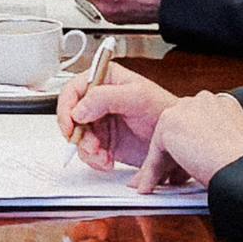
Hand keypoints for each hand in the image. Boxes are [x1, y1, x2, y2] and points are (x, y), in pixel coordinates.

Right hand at [56, 64, 178, 173]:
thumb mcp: (137, 97)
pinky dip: (95, 159)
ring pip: (78, 137)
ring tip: (103, 156)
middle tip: (91, 145)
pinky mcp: (104, 141)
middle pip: (71, 116)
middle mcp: (98, 101)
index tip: (71, 124)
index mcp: (104, 80)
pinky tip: (108, 160)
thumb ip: (105, 98)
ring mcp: (100, 122)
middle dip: (78, 134)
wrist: (175, 139)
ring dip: (87, 150)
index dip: (66, 107)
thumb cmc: (163, 110)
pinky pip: (88, 152)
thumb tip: (79, 109)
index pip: (73, 90)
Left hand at [135, 92, 242, 193]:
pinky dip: (151, 173)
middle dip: (173, 154)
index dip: (191, 146)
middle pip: (179, 129)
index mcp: (223, 103)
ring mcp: (185, 110)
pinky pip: (155, 155)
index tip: (189, 164)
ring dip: (158, 166)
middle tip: (170, 177)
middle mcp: (203, 100)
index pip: (198, 123)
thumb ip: (225, 142)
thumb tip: (217, 155)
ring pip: (165, 142)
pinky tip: (148, 187)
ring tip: (156, 184)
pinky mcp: (169, 126)